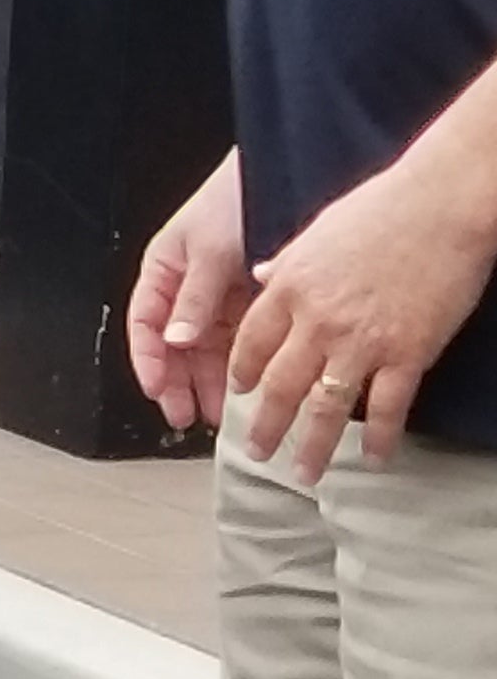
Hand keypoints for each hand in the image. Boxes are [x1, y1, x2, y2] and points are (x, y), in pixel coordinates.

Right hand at [127, 153, 251, 438]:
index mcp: (163, 271)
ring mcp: (218, 298)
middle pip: (173, 346)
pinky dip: (241, 368)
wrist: (286, 173)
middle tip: (187, 416)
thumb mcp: (210, 249)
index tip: (156, 390)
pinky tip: (248, 389)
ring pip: (206, 350)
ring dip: (210, 382)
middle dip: (179, 383)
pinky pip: (240, 343)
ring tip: (223, 414)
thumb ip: (193, 297)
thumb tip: (173, 341)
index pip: (145, 324)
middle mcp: (186, 289)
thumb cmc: (235, 200)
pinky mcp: (250, 304)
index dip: (147, 359)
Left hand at [230, 147, 496, 473]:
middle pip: (278, 387)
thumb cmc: (379, 209)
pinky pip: (387, 408)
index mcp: (287, 289)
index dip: (241, 375)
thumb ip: (286, 264)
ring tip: (304, 473)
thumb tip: (260, 276)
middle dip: (264, 426)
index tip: (238, 394)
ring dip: (312, 447)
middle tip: (256, 453)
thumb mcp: (315, 233)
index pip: (250, 345)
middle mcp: (316, 322)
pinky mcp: (408, 353)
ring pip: (325, 409)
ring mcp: (361, 342)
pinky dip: (380, 439)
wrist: (440, 205)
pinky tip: (377, 459)